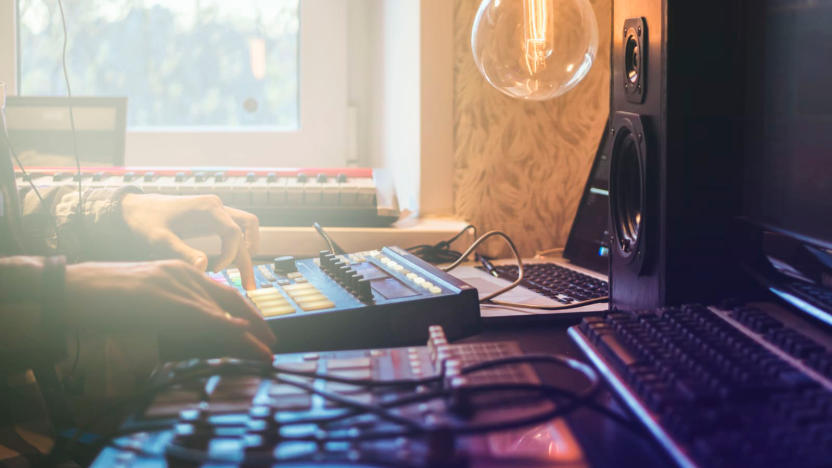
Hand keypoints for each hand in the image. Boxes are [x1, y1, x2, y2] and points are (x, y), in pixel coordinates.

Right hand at [65, 260, 276, 359]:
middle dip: (255, 323)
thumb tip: (205, 335)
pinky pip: (204, 318)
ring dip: (246, 334)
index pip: (223, 292)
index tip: (260, 329)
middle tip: (271, 343)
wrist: (70, 289)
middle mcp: (183, 273)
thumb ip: (176, 313)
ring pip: (221, 312)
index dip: (246, 312)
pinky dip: (228, 331)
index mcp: (180, 271)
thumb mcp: (149, 304)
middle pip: (230, 300)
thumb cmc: (103, 300)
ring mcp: (174, 283)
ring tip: (264, 351)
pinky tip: (244, 340)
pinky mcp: (164, 298)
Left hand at [121, 193, 259, 289]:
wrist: (134, 208)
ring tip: (244, 275)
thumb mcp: (160, 239)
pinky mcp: (212, 218)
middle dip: (248, 258)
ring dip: (247, 250)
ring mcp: (216, 211)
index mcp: (208, 207)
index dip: (229, 254)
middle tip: (247, 284)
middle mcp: (216, 206)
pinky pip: (234, 230)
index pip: (234, 232)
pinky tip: (228, 264)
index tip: (215, 270)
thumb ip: (183, 252)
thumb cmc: (145, 220)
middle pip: (246, 229)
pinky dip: (237, 246)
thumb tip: (204, 267)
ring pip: (245, 228)